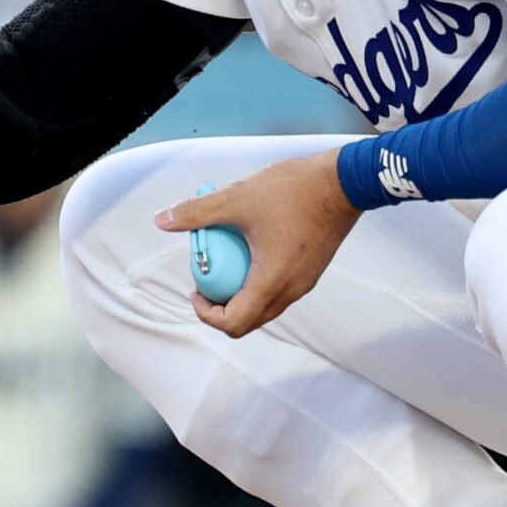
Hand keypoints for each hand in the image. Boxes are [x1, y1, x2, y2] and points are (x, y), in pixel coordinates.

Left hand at [154, 149, 360, 337]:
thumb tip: (163, 219)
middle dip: (221, 308)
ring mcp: (304, 282)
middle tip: (206, 281)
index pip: (234, 323)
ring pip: (265, 306)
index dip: (207, 314)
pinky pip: (279, 289)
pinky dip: (258, 281)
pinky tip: (250, 248)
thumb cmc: (294, 191)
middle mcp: (291, 290)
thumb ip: (197, 213)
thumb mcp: (236, 199)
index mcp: (271, 282)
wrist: (342, 183)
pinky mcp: (311, 270)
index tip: (196, 291)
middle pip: (249, 321)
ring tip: (226, 263)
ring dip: (240, 294)